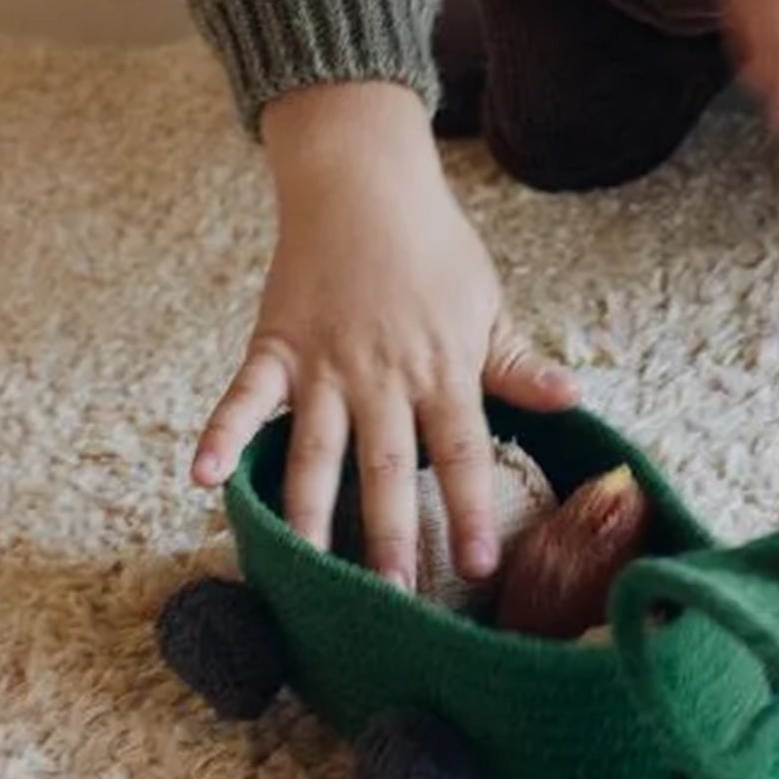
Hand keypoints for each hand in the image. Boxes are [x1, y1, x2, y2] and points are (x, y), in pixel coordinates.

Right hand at [192, 81, 575, 586]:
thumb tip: (575, 398)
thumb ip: (519, 364)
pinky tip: (203, 479)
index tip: (481, 565)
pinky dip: (221, 433)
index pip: (462, 453)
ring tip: (306, 569)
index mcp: (442, 369)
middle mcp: (383, 376)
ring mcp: (325, 364)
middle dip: (390, 535)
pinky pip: (245, 397)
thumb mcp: (486, 305)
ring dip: (311, 512)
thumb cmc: (433, 247)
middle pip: (387, 467)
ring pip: (317, 449)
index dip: (471, 510)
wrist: (364, 180)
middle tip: (392, 598)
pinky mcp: (276, 345)